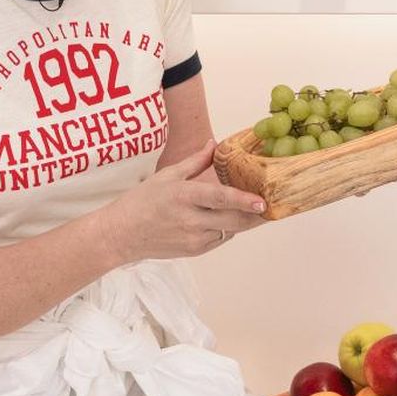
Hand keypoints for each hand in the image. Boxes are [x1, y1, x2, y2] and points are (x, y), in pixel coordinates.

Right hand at [102, 141, 266, 260]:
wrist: (121, 235)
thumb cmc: (141, 201)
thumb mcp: (166, 176)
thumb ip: (195, 162)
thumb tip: (214, 144)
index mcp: (183, 197)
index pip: (219, 199)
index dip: (243, 201)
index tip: (262, 202)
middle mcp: (191, 220)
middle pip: (234, 220)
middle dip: (257, 214)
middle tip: (275, 204)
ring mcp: (194, 239)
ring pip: (231, 230)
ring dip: (245, 220)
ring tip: (260, 208)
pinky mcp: (195, 251)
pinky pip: (221, 238)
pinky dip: (229, 227)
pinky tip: (230, 217)